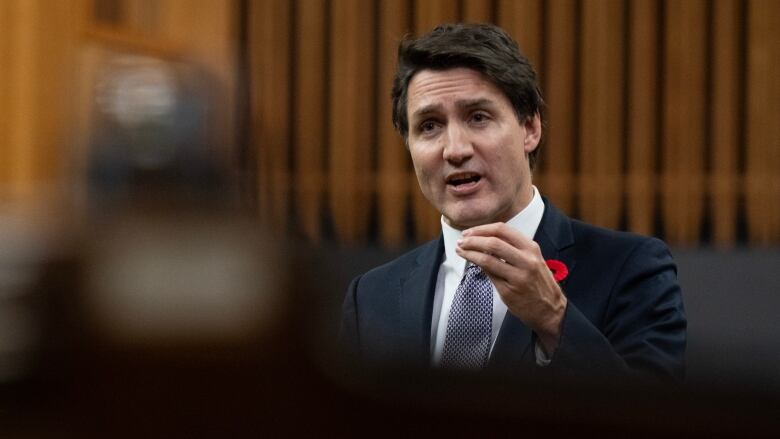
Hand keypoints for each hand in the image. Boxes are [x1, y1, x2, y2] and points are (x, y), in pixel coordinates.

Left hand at [456, 222, 566, 353]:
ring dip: (470, 253)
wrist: (550, 310)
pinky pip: (489, 275)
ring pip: (487, 259)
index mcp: (531, 248)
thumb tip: (485, 239)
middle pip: (493, 243)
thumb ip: (514, 248)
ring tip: (460, 250)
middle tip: (461, 241)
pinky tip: (471, 263)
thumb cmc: (538, 283)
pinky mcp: (509, 291)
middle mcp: (527, 260)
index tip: (469, 232)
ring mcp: (518, 277)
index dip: (482, 229)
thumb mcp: (533, 259)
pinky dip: (477, 266)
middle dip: (472, 240)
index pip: (502, 230)